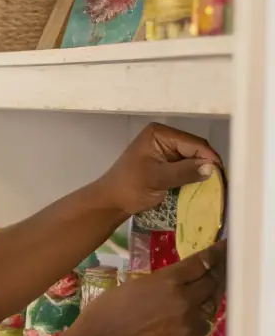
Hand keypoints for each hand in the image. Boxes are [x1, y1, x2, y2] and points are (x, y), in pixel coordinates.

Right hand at [71, 243, 225, 335]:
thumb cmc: (106, 311)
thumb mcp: (134, 285)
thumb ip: (164, 282)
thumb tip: (182, 281)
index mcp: (168, 281)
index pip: (203, 262)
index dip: (218, 254)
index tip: (227, 247)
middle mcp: (185, 302)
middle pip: (213, 284)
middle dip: (219, 275)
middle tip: (223, 269)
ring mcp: (189, 327)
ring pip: (209, 310)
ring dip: (205, 303)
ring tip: (198, 300)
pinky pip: (198, 333)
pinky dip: (192, 326)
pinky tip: (178, 326)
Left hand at [98, 123, 222, 217]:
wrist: (111, 202)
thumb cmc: (129, 188)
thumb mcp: (158, 179)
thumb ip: (184, 172)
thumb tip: (211, 168)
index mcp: (160, 133)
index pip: (193, 143)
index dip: (209, 158)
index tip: (223, 175)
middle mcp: (165, 137)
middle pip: (196, 150)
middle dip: (207, 165)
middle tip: (224, 183)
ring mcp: (165, 150)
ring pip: (193, 159)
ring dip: (202, 172)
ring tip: (218, 186)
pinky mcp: (166, 163)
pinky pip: (186, 167)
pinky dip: (194, 176)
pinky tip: (204, 187)